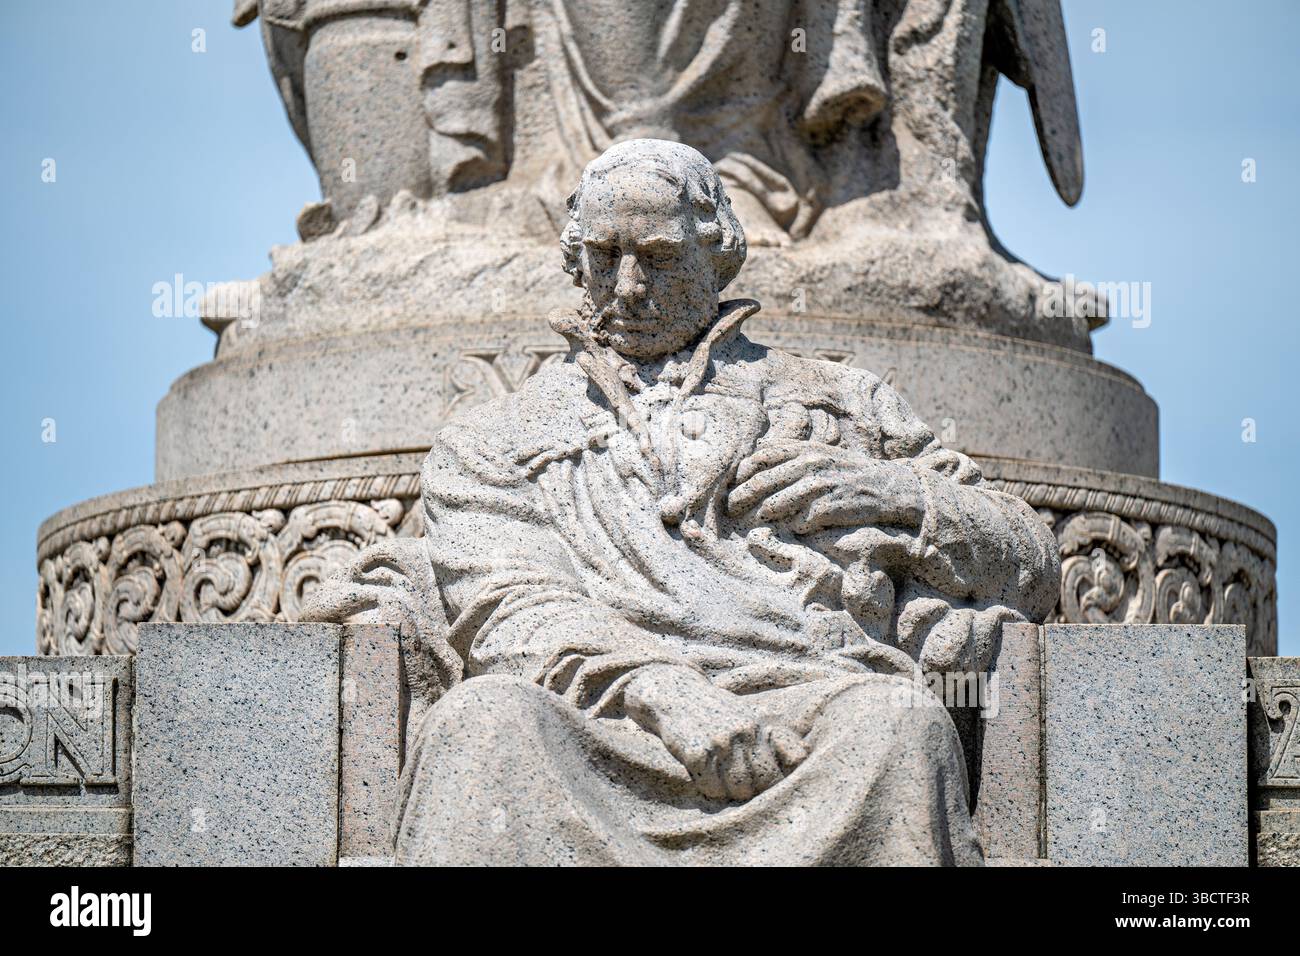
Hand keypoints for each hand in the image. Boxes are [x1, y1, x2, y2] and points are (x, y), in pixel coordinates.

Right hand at [623, 665, 807, 800]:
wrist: (675, 695)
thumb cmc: (715, 711)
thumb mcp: (749, 716)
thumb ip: (775, 737)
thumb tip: (803, 757)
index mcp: (758, 727)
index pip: (784, 765)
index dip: (776, 781)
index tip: (765, 783)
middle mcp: (742, 733)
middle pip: (762, 782)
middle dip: (753, 789)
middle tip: (739, 784)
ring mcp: (719, 742)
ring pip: (739, 788)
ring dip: (731, 792)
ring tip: (722, 781)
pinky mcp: (696, 752)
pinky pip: (711, 787)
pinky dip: (709, 789)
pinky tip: (704, 776)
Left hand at [727, 440, 923, 533]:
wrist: (887, 486)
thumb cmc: (846, 472)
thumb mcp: (819, 453)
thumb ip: (790, 453)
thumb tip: (755, 452)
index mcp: (804, 449)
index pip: (760, 458)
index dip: (742, 473)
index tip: (732, 486)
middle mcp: (810, 463)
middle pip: (763, 481)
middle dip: (741, 497)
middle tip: (729, 509)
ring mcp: (821, 485)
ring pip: (777, 503)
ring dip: (762, 514)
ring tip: (752, 522)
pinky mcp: (832, 506)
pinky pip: (802, 520)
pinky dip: (793, 526)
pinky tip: (791, 529)